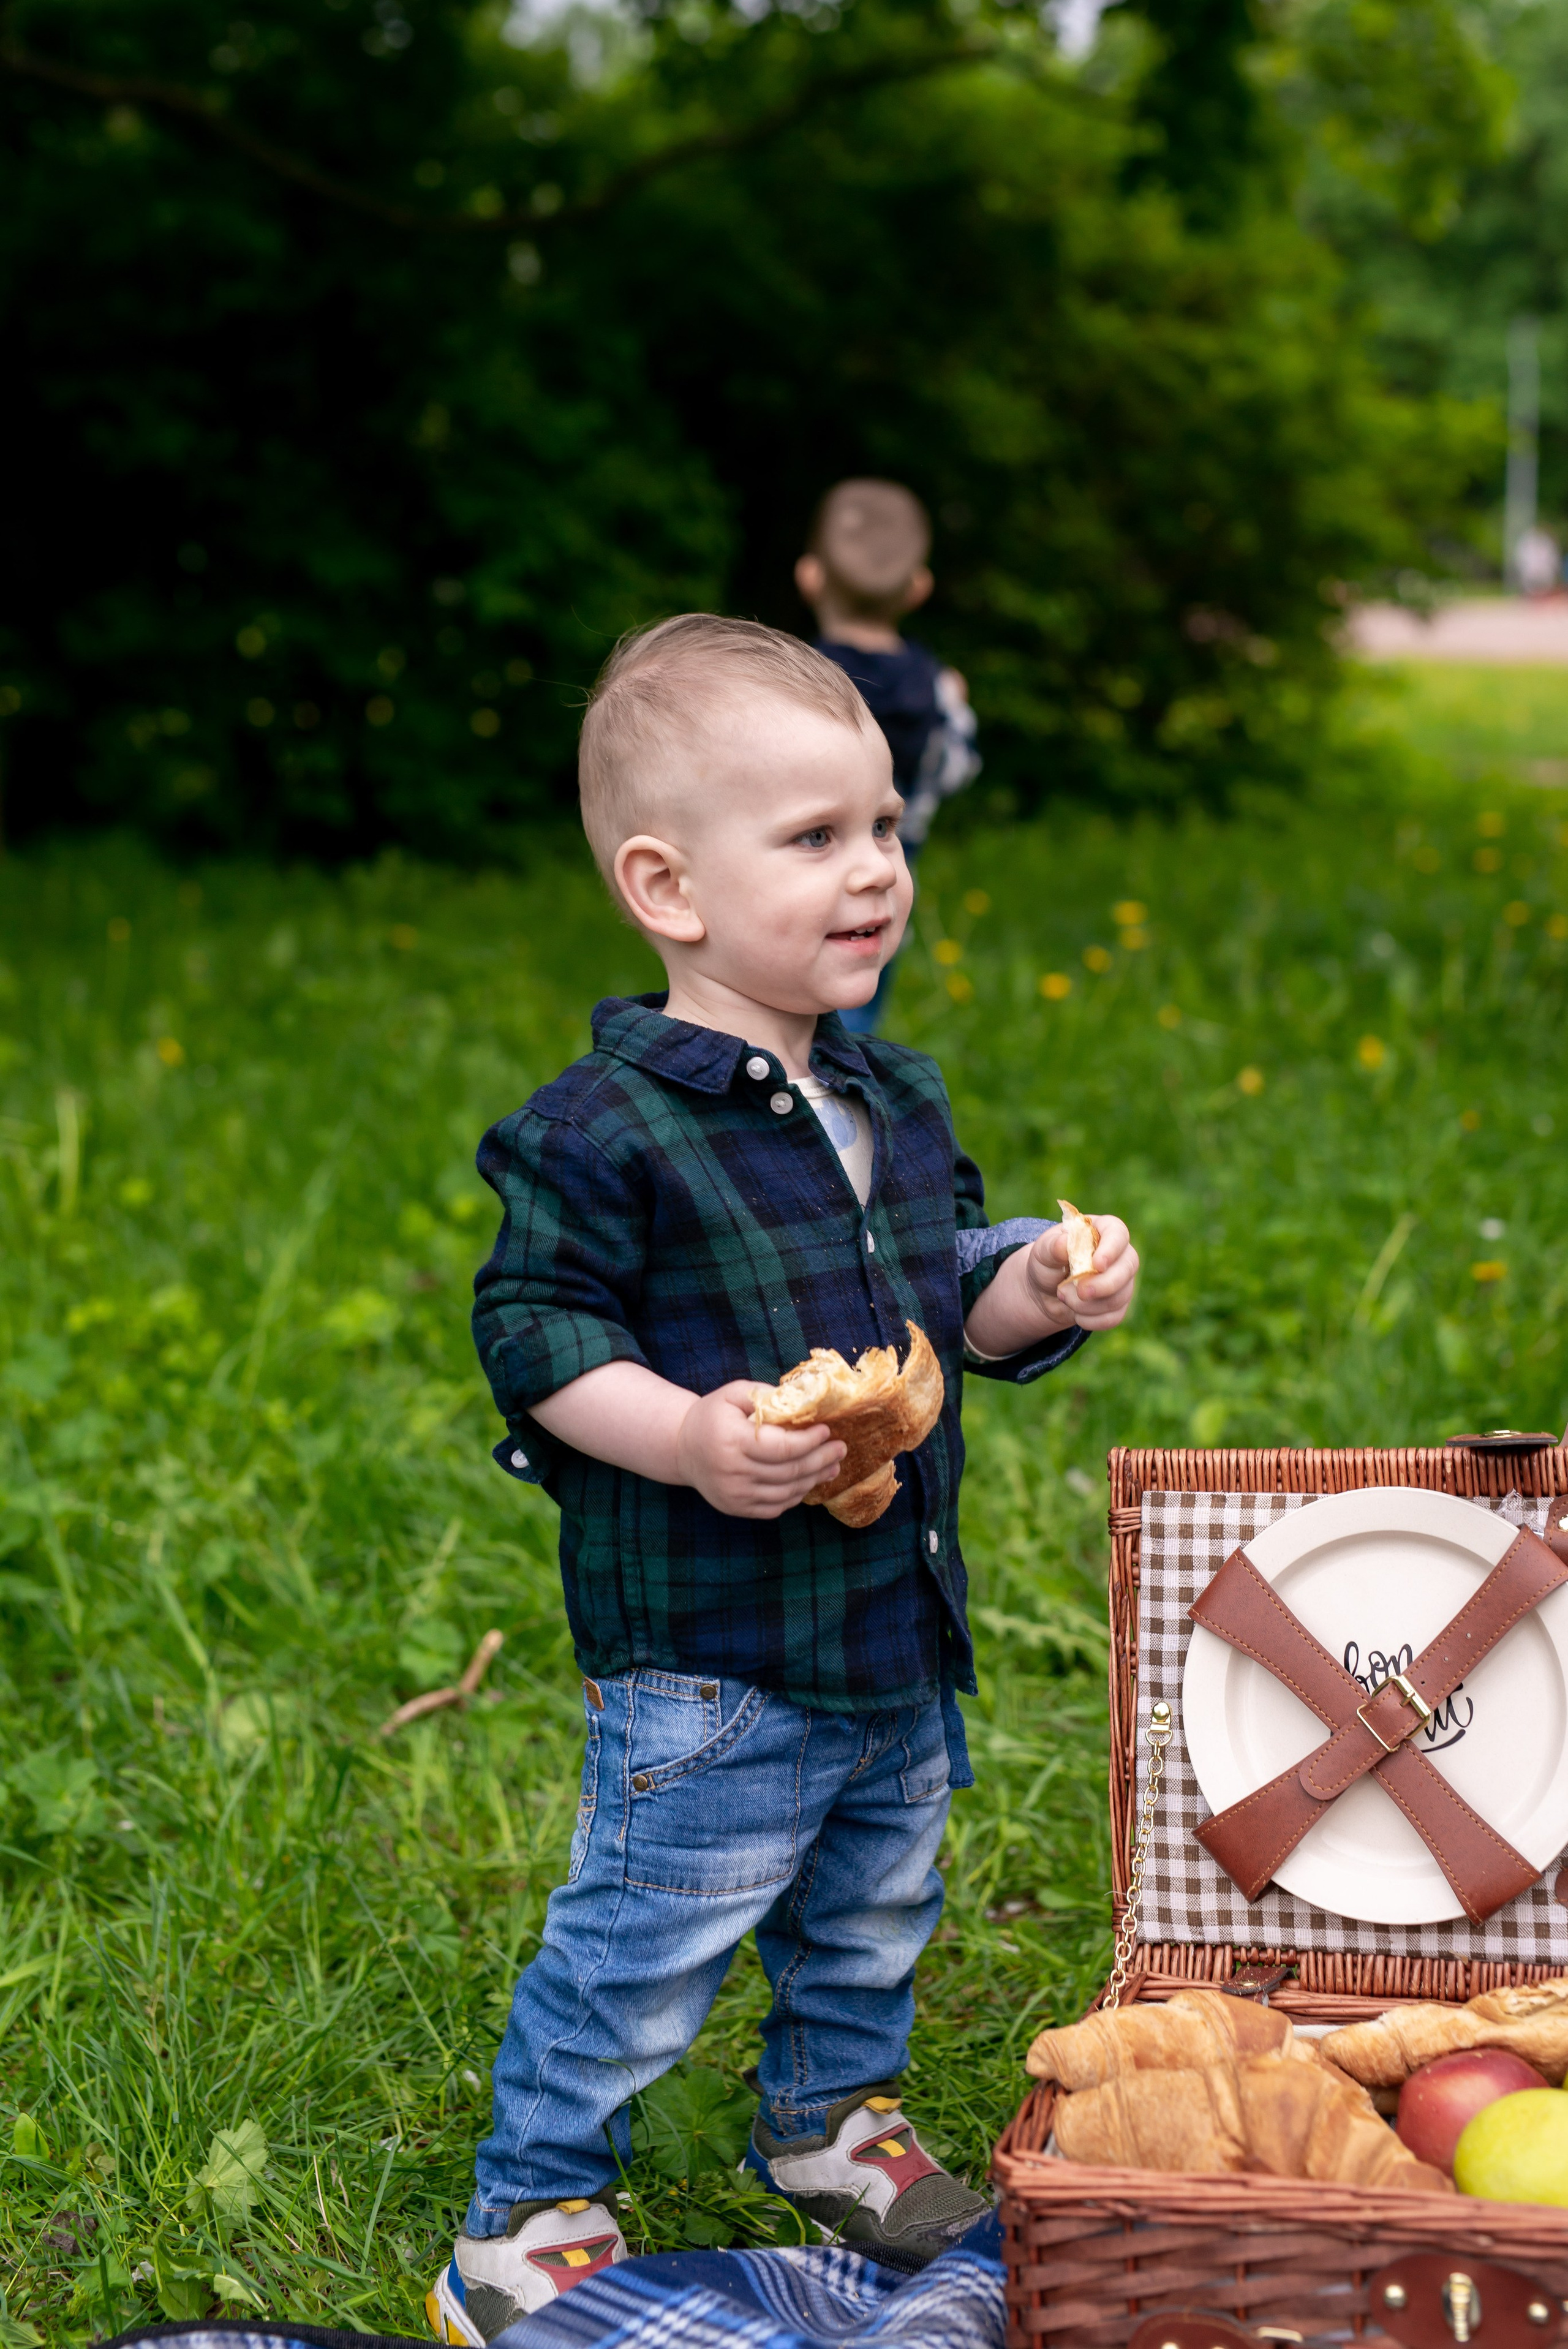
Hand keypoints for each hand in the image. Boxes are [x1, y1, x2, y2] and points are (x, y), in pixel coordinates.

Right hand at [675, 1381, 845, 1519]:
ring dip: (814, 1479)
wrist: (681, 1448)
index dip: (810, 1441)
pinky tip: (809, 1481)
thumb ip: (764, 1394)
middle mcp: (732, 1472)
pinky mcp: (736, 1508)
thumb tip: (802, 1400)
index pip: (782, 1447)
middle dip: (821, 1460)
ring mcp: (734, 1495)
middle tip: (840, 1449)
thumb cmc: (711, 1416)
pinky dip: (796, 1495)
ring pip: (787, 1492)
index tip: (827, 1430)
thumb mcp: (732, 1394)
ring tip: (833, 1466)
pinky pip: (776, 1507)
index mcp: (732, 1440)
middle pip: (789, 1472)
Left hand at [1030, 1214, 1138, 1330]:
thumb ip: (1051, 1247)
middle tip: (1079, 1292)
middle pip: (1128, 1267)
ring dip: (1089, 1304)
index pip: (1117, 1233)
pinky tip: (1075, 1314)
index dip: (1111, 1249)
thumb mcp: (1042, 1252)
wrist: (1045, 1292)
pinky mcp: (1119, 1304)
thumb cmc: (1047, 1264)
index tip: (1097, 1265)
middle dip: (1103, 1284)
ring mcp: (1123, 1280)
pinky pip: (1115, 1316)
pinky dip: (1092, 1320)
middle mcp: (1119, 1254)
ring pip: (1121, 1296)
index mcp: (1102, 1230)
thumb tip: (1063, 1243)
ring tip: (1064, 1297)